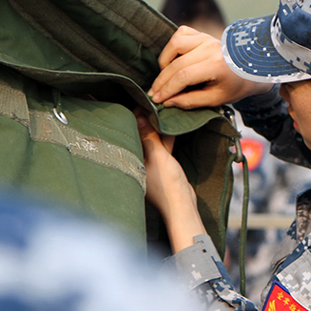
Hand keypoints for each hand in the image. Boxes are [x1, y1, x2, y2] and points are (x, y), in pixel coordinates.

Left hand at [135, 108, 205, 251]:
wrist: (183, 205)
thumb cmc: (167, 185)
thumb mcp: (158, 156)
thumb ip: (149, 137)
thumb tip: (139, 117)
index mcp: (131, 160)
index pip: (128, 134)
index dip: (131, 119)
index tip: (136, 105)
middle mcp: (137, 162)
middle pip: (138, 136)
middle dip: (143, 121)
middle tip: (148, 105)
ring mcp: (150, 164)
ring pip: (151, 141)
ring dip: (156, 129)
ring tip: (159, 112)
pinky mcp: (162, 166)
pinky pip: (161, 147)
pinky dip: (165, 138)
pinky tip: (171, 126)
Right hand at [148, 26, 272, 109]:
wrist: (252, 68)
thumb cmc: (236, 85)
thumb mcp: (216, 99)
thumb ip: (191, 101)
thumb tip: (168, 101)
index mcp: (216, 65)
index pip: (183, 76)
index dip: (167, 89)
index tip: (157, 99)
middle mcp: (210, 48)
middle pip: (176, 63)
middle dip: (162, 81)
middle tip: (155, 94)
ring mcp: (206, 38)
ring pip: (175, 44)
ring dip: (165, 60)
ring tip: (166, 76)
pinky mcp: (202, 34)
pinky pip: (180, 34)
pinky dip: (173, 46)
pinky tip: (174, 59)